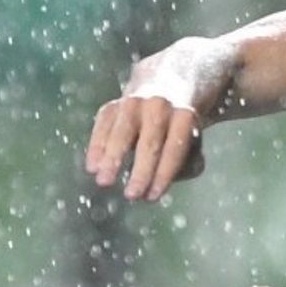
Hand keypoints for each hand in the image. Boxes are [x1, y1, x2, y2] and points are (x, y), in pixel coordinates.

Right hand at [85, 93, 206, 201]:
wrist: (165, 89)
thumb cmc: (178, 130)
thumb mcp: (193, 142)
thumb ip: (186, 163)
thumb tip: (161, 180)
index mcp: (184, 116)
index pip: (174, 150)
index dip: (163, 175)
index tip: (152, 196)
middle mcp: (159, 106)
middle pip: (149, 143)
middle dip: (141, 171)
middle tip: (131, 195)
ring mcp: (134, 102)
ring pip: (122, 132)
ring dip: (112, 158)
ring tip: (104, 181)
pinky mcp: (113, 105)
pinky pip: (103, 126)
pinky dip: (97, 147)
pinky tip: (92, 167)